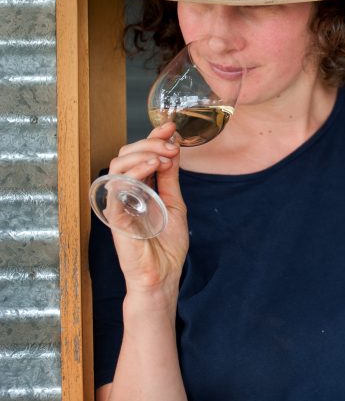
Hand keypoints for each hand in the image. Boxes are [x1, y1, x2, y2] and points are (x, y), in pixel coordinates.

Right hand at [105, 121, 188, 306]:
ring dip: (143, 154)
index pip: (140, 154)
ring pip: (118, 166)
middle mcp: (125, 192)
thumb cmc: (166, 243)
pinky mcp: (115, 216)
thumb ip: (170, 178)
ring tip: (164, 156)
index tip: (171, 126)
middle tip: (171, 144)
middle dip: (150, 143)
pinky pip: (118, 188)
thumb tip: (173, 149)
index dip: (153, 137)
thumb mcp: (174, 203)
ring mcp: (118, 203)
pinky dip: (135, 173)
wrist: (163, 274)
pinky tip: (152, 168)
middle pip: (126, 155)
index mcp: (139, 187)